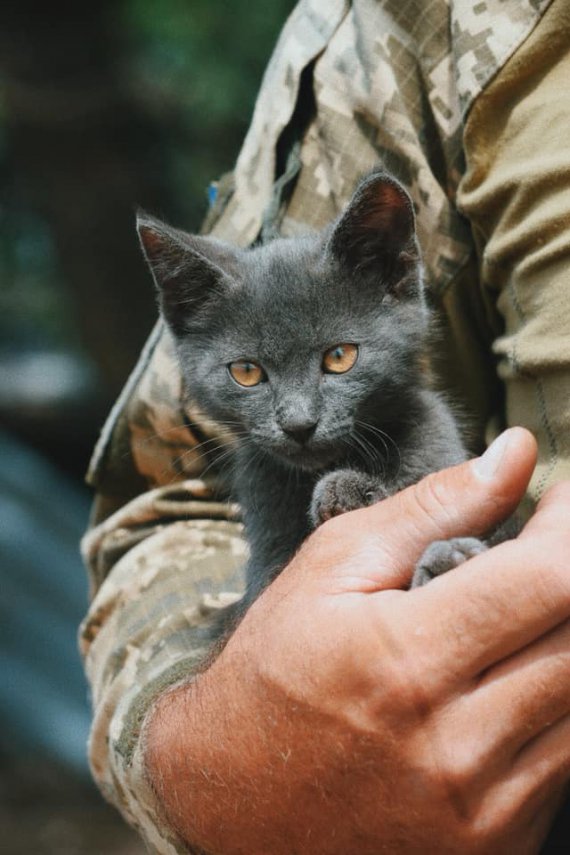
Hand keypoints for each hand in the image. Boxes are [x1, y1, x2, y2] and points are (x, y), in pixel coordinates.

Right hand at [146, 428, 569, 853]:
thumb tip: (513, 455)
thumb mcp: (330, 568)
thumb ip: (430, 509)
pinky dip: (555, 702)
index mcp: (406, 658)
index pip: (548, 579)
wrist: (234, 799)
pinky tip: (510, 675)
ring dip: (565, 637)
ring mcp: (481, 809)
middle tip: (546, 548)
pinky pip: (566, 762)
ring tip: (521, 610)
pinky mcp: (495, 849)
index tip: (559, 500)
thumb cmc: (274, 672)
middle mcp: (454, 744)